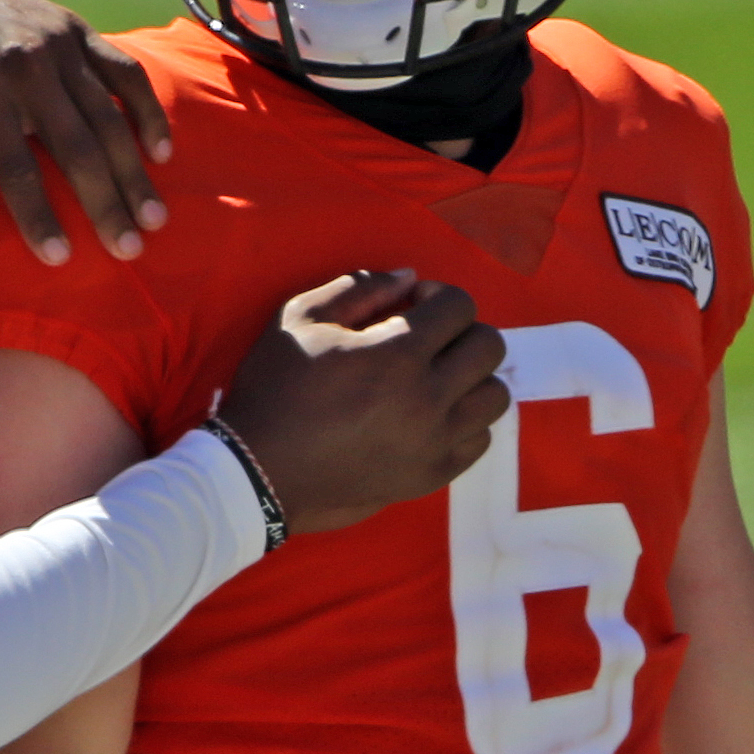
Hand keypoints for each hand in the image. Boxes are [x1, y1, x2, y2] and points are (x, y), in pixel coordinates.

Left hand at [0, 0, 172, 264]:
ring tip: (153, 218)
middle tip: (128, 249)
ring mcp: (57, 43)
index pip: (15, 167)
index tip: (59, 258)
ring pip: (108, 116)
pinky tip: (161, 153)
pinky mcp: (77, 29)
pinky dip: (147, 111)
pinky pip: (124, 72)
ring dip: (133, 171)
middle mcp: (24, 64)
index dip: (38, 215)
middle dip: (104, 202)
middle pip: (75, 146)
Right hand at [216, 272, 510, 533]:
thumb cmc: (274, 390)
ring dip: (471, 378)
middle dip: (462, 331)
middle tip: (427, 340)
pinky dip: (465, 421)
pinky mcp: (431, 475)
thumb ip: (359, 288)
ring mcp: (435, 441)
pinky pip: (480, 440)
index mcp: (398, 354)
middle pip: (489, 348)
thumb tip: (409, 278)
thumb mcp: (300, 319)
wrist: (259, 473)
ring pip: (494, 396)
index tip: (412, 305)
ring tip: (436, 380)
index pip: (460, 307)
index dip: (438, 296)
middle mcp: (429, 398)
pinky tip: (433, 416)